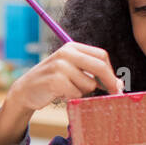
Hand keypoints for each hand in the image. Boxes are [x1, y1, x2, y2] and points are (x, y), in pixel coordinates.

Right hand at [0, 42, 122, 144]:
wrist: (26, 90)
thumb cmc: (53, 82)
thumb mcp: (72, 72)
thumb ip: (93, 75)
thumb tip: (119, 84)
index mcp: (72, 47)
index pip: (101, 55)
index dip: (111, 71)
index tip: (116, 85)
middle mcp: (66, 53)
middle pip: (100, 67)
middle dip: (110, 83)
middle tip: (115, 94)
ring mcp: (60, 66)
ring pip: (89, 84)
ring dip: (83, 92)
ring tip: (68, 90)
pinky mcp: (55, 80)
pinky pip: (76, 94)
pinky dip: (72, 98)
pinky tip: (60, 94)